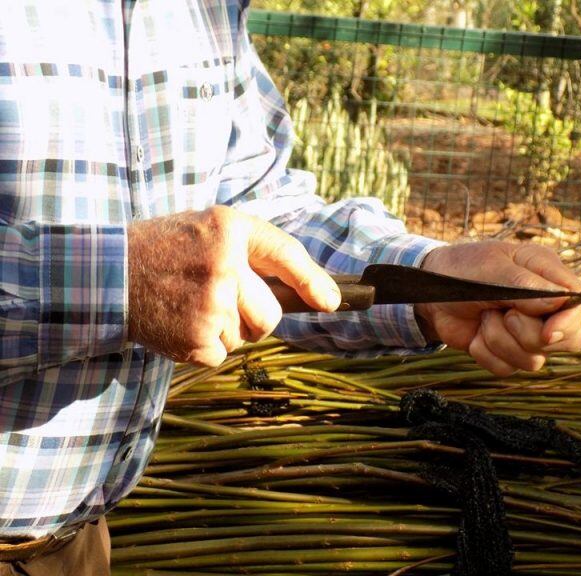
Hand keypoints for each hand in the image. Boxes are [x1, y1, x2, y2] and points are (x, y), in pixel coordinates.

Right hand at [127, 206, 339, 365]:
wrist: (109, 275)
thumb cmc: (169, 251)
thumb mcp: (213, 231)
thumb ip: (258, 252)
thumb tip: (319, 296)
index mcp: (230, 230)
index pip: (285, 254)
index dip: (313, 282)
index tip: (331, 302)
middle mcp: (225, 266)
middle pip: (271, 316)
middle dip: (255, 317)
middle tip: (219, 299)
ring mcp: (210, 306)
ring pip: (247, 337)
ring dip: (227, 330)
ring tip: (192, 305)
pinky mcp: (194, 340)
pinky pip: (223, 355)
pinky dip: (205, 347)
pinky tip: (181, 322)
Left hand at [415, 241, 580, 374]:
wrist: (429, 293)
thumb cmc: (462, 270)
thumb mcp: (491, 269)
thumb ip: (524, 285)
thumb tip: (558, 303)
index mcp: (547, 274)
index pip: (580, 303)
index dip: (568, 322)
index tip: (547, 332)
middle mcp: (545, 305)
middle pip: (570, 340)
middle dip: (529, 334)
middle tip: (505, 314)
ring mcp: (528, 331)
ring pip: (535, 360)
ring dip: (501, 341)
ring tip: (484, 316)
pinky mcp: (508, 351)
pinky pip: (508, 369)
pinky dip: (486, 353)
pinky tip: (476, 334)